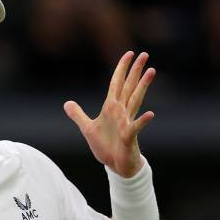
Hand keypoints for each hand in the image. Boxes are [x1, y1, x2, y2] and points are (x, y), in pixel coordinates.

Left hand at [64, 51, 155, 177]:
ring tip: (152, 71)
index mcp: (111, 108)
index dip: (121, 69)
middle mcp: (121, 112)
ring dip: (142, 87)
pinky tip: (150, 114)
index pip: (117, 84)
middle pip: (129, 87)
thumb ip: (78, 115)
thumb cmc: (106, 146)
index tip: (129, 54)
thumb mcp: (87, 128)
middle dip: (135, 71)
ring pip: (135, 101)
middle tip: (145, 54)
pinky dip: (142, 121)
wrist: (116, 165)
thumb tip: (67, 103)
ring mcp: (127, 122)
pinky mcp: (129, 136)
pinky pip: (135, 127)